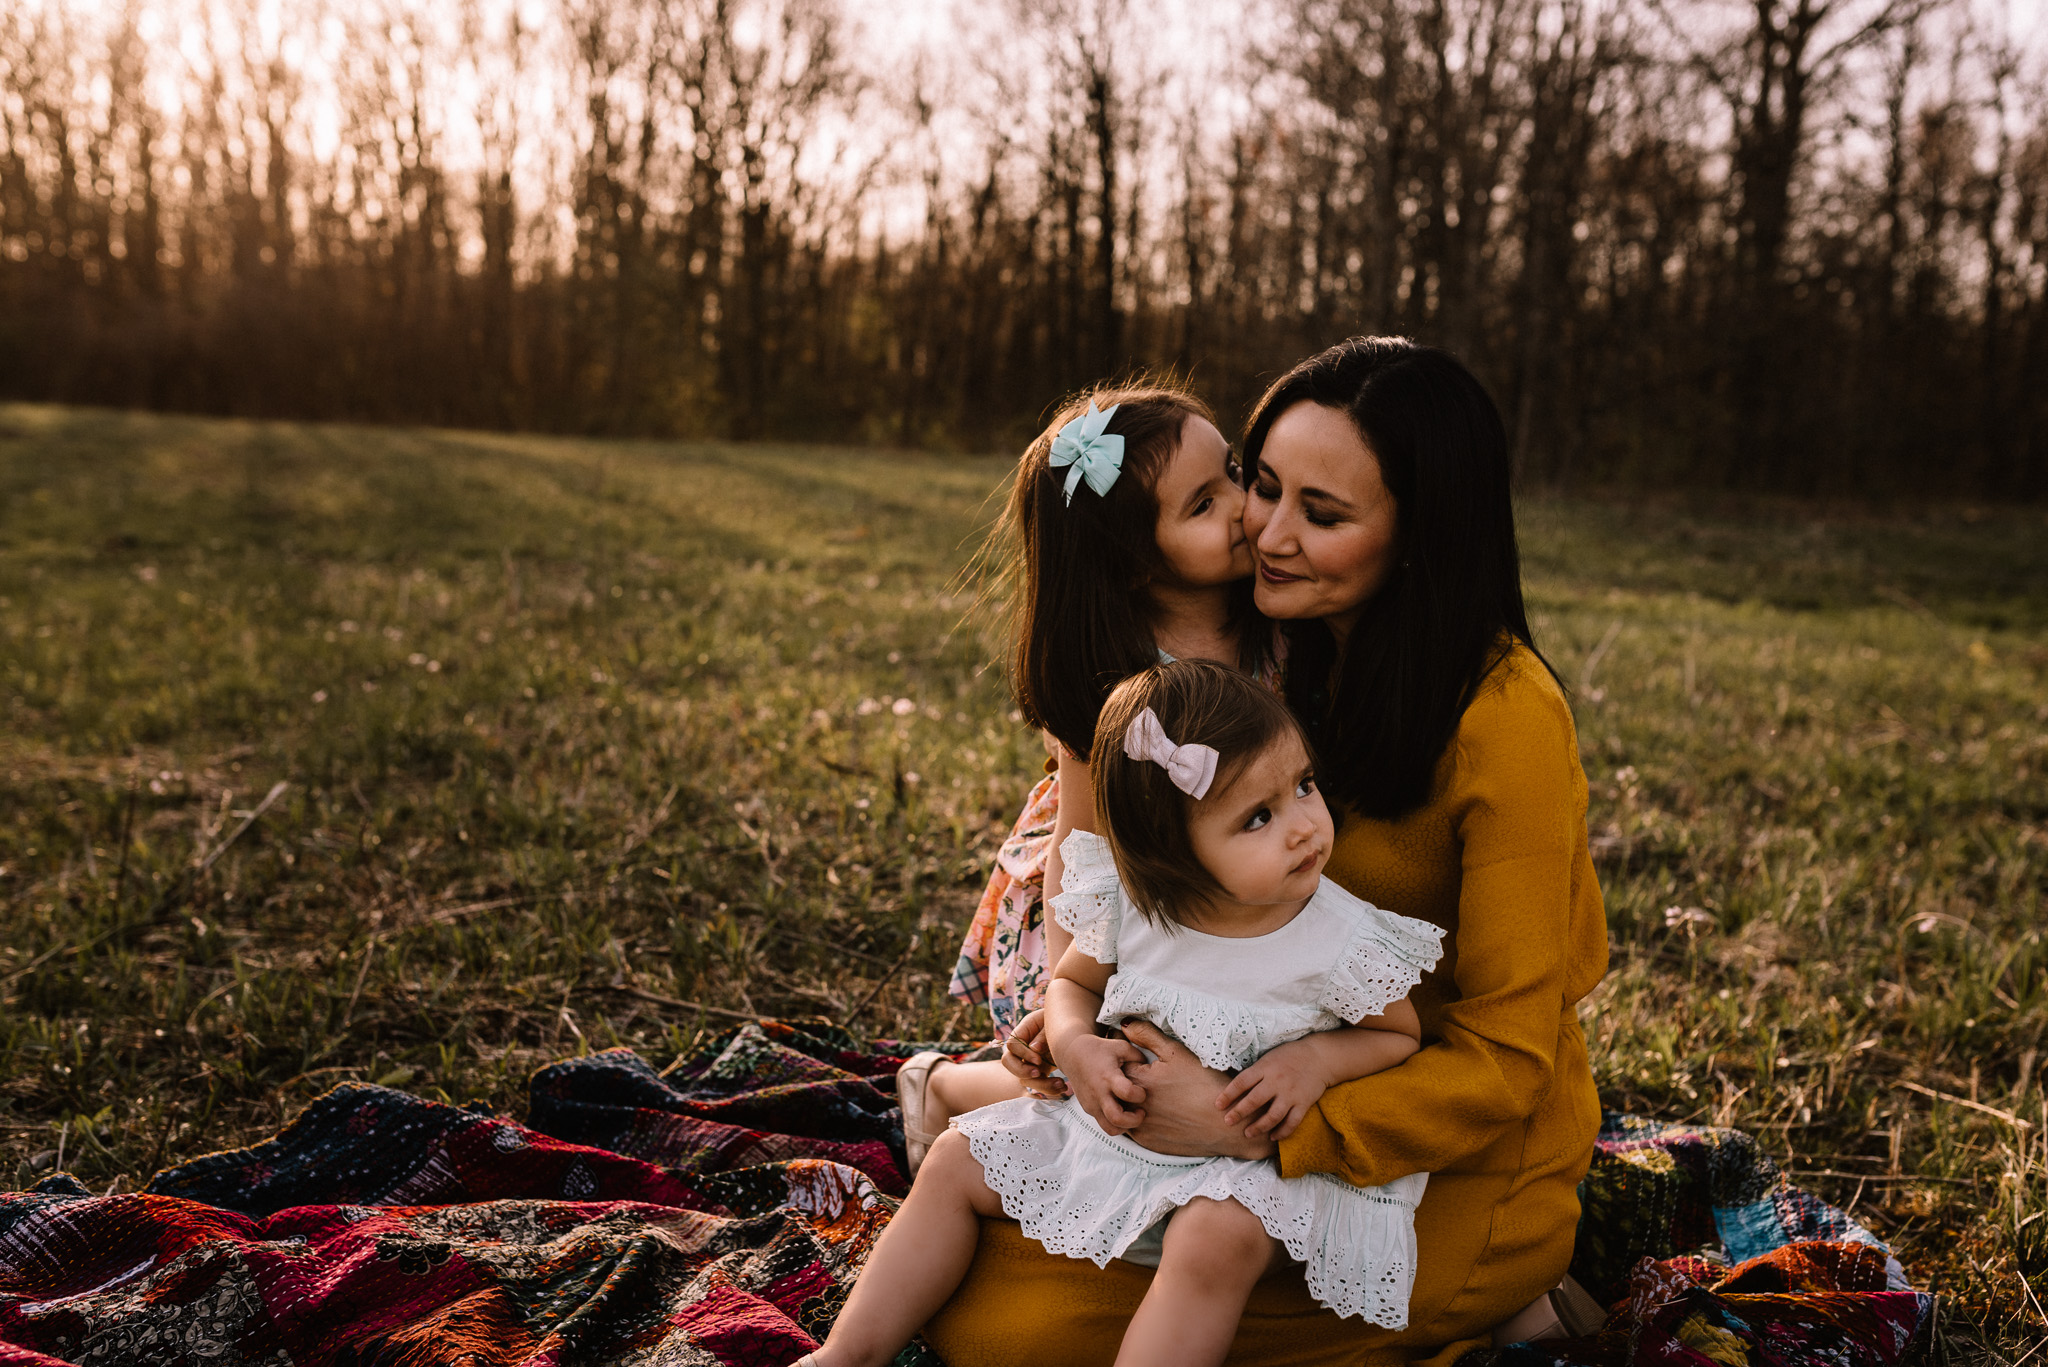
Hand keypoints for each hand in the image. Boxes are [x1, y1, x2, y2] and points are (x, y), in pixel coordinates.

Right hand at [998, 1011, 1068, 1098]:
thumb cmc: (1062, 1020)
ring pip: (1024, 1079)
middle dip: (1022, 1072)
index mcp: (1024, 1031)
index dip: (1023, 1054)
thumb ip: (1044, 1034)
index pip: (1012, 1046)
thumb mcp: (1053, 1022)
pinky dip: (1050, 1089)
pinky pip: (1039, 1084)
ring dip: (1041, 1085)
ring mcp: (1030, 1061)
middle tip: (1039, 1073)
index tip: (1039, 1060)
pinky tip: (1063, 1087)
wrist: (1072, 1027)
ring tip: (1061, 1084)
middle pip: (1009, 1063)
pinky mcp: (1041, 1070)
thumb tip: (1034, 1049)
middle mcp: (1023, 1048)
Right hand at [1058, 1032, 1147, 1134]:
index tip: (1141, 1092)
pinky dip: (1116, 1123)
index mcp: (1108, 1076)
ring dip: (1125, 1127)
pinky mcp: (1089, 1109)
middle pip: (1116, 1119)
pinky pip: (1104, 1124)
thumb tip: (1153, 1070)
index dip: (1139, 1095)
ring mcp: (1092, 1104)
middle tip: (1141, 1112)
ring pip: (1109, 1129)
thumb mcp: (1122, 1047)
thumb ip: (1139, 1058)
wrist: (1073, 1055)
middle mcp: (1098, 1093)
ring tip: (1132, 1115)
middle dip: (1134, 1121)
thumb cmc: (1100, 1050)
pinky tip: (1123, 1111)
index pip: (1126, 1092)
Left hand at [1119, 1021, 1276, 1160]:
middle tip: (1152, 1079)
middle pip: (1117, 1088)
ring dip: (1131, 1103)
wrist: (1227, 1125)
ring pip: (1123, 1110)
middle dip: (1127, 1081)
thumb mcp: (1177, 1053)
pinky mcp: (1148, 1142)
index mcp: (1137, 1080)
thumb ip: (1147, 1035)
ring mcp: (1139, 1126)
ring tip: (1159, 1096)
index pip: (1117, 1064)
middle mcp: (1131, 1105)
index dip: (1130, 1059)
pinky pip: (1136, 1129)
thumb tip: (1124, 1024)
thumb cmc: (1205, 1084)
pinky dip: (1144, 1120)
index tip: (1143, 1060)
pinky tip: (1164, 1113)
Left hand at [1216, 1037, 1332, 1140]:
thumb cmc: (1290, 1056)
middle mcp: (1277, 1081)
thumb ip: (1255, 1072)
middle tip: (1227, 1122)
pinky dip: (1282, 1132)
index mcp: (1265, 1067)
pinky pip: (1292, 1122)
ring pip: (1272, 1115)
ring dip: (1259, 1127)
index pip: (1242, 1082)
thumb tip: (1235, 1088)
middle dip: (1239, 1112)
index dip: (1228, 1094)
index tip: (1217, 1105)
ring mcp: (1291, 1093)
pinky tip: (1273, 1137)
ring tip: (1248, 1133)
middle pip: (1254, 1100)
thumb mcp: (1268, 1058)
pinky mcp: (1303, 1103)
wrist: (1319, 1057)